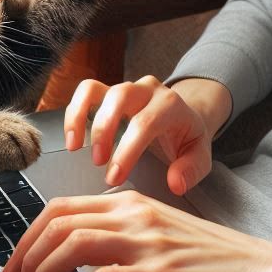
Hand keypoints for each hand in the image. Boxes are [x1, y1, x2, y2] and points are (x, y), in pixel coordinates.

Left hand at [0, 189, 271, 271]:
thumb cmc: (213, 262)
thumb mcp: (160, 236)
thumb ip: (121, 238)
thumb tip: (76, 264)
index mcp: (130, 202)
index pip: (59, 208)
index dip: (25, 239)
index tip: (11, 269)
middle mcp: (134, 214)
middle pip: (55, 224)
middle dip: (20, 259)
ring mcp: (146, 242)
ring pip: (70, 246)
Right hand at [63, 75, 227, 195]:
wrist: (185, 115)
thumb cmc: (187, 137)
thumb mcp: (200, 155)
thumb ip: (191, 170)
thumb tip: (175, 183)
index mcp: (170, 104)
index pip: (145, 123)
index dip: (127, 150)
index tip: (114, 176)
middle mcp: (146, 90)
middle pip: (118, 98)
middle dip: (103, 131)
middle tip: (98, 162)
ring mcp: (125, 89)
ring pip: (95, 89)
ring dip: (81, 117)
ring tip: (74, 147)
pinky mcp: (109, 92)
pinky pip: (85, 92)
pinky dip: (74, 112)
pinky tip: (71, 137)